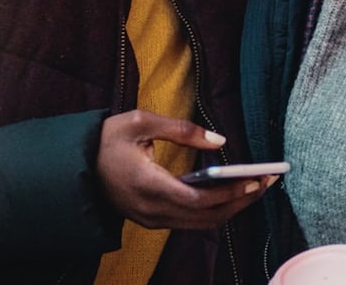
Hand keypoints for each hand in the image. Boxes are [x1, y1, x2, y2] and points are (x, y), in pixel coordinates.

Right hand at [95, 110, 274, 229]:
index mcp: (147, 185)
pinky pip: (191, 222)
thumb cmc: (106, 140)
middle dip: (242, 201)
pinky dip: (215, 210)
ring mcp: (152, 220)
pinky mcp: (153, 221)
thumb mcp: (138, 121)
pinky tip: (231, 192)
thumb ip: (180, 129)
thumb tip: (219, 141)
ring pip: (202, 223)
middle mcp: (152, 210)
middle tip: (269, 181)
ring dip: (232, 208)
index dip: (231, 193)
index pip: (199, 199)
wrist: (76, 167)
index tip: (257, 179)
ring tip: (256, 186)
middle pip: (207, 217)